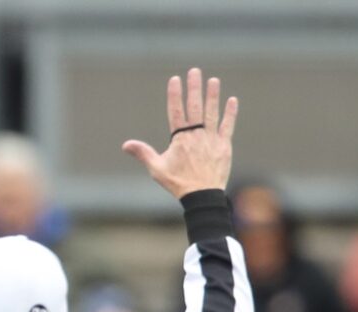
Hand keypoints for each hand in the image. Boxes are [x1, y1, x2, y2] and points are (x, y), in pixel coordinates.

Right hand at [121, 68, 237, 198]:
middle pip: (195, 106)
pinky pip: (228, 125)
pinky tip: (232, 100)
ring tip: (213, 80)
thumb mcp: (156, 168)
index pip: (176, 111)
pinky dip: (230, 113)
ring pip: (212, 112)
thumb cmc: (177, 183)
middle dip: (194, 88)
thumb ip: (143, 153)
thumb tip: (126, 144)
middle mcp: (196, 135)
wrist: (202, 195)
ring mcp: (211, 138)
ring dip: (213, 95)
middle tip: (195, 71)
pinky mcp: (224, 145)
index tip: (175, 79)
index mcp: (179, 138)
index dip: (175, 94)